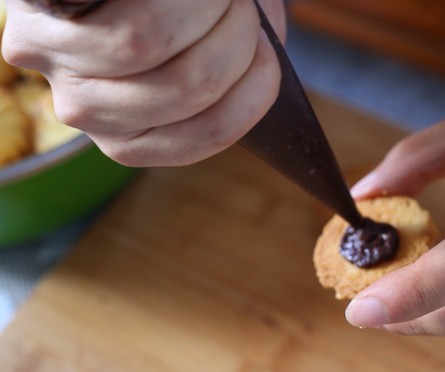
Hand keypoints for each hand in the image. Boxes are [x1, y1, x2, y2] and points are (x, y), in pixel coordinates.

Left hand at [2, 0, 284, 165]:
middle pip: (186, 85)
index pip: (212, 131)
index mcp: (133, 141)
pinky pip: (121, 12)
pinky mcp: (35, 26)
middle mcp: (89, 116)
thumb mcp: (202, 64)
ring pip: (145, 43)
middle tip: (244, 13)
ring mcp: (56, 68)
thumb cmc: (169, 26)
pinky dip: (179, 0)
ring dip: (206, 10)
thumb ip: (224, 77)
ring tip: (222, 0)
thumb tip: (257, 66)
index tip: (267, 53)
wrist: (118, 1)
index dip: (257, 86)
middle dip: (236, 38)